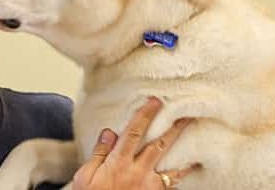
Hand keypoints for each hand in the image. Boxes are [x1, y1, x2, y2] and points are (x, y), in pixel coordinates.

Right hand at [72, 97, 200, 188]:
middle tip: (186, 114)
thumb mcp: (85, 176)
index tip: (155, 102)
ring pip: (171, 166)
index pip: (134, 133)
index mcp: (119, 163)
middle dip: (172, 129)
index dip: (145, 115)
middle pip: (159, 146)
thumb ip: (98, 153)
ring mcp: (149, 186)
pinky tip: (190, 169)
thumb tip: (109, 132)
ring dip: (184, 152)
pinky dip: (182, 176)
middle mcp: (137, 172)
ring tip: (196, 141)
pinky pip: (172, 185)